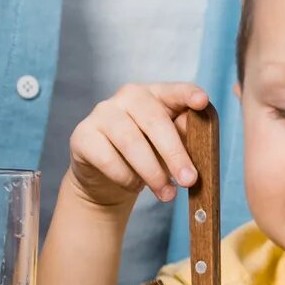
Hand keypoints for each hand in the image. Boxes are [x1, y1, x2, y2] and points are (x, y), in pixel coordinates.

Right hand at [67, 83, 212, 211]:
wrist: (108, 178)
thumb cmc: (148, 156)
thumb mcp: (171, 148)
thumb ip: (185, 139)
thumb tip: (201, 140)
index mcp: (156, 94)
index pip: (175, 90)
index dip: (188, 94)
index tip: (202, 102)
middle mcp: (128, 96)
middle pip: (155, 121)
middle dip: (175, 154)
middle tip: (189, 180)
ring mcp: (102, 113)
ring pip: (131, 141)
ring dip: (152, 172)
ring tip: (166, 193)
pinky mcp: (82, 135)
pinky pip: (107, 158)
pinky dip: (126, 177)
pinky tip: (135, 186)